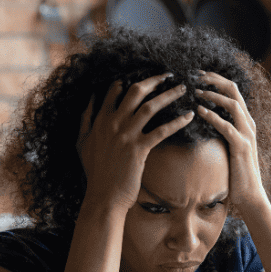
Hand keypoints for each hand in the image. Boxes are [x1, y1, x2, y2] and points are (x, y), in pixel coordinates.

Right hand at [77, 73, 193, 211]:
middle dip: (153, 80)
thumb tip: (91, 99)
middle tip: (168, 75)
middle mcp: (112, 123)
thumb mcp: (81, 142)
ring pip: (150, 107)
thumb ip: (85, 119)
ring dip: (168, 95)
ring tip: (182, 89)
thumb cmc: (95, 172)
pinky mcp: (139, 149)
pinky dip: (177, 122)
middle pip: (135, 92)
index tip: (144, 77)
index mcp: (100, 120)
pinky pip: (162, 131)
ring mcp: (126, 135)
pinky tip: (189, 116)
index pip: (114, 91)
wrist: (103, 196)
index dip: (129, 81)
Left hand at [195, 72, 266, 210]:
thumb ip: (220, 131)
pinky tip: (199, 112)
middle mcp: (248, 123)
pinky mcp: (241, 146)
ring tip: (195, 91)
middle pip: (233, 90)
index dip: (215, 79)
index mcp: (244, 121)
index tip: (198, 74)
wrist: (249, 195)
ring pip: (232, 104)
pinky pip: (226, 126)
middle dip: (213, 79)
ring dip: (212, 95)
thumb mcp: (227, 146)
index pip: (231, 90)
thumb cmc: (235, 172)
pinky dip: (212, 116)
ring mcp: (246, 134)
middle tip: (195, 74)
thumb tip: (201, 119)